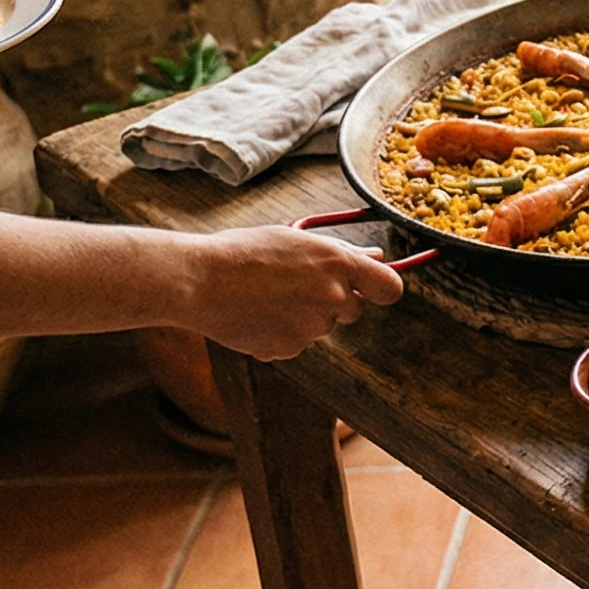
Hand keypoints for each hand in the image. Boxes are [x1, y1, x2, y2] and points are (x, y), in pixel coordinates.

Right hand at [180, 227, 404, 360]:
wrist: (199, 281)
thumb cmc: (244, 252)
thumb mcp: (295, 239)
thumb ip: (339, 252)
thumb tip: (373, 258)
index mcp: (338, 264)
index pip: (389, 286)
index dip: (382, 288)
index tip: (373, 288)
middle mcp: (333, 297)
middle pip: (353, 310)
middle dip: (334, 302)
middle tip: (297, 286)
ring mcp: (312, 327)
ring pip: (321, 326)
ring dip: (304, 317)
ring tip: (267, 297)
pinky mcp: (290, 349)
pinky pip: (296, 344)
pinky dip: (281, 334)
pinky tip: (257, 315)